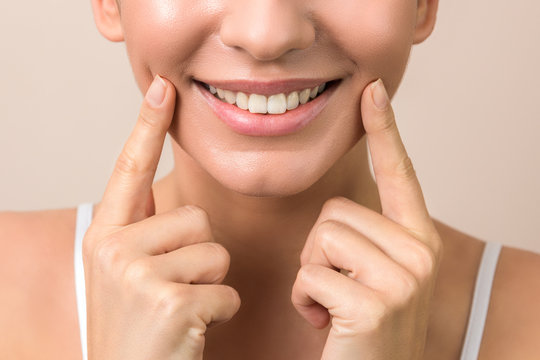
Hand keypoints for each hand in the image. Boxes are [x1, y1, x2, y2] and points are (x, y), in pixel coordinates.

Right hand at [82, 75, 240, 359]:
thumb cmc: (138, 327)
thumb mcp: (128, 274)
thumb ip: (148, 234)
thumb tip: (181, 206)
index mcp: (105, 235)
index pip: (129, 168)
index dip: (147, 126)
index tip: (163, 87)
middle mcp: (112, 246)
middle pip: (196, 217)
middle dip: (199, 255)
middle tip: (173, 291)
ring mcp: (136, 272)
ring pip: (215, 252)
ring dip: (209, 283)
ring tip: (181, 309)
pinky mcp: (168, 300)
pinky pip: (226, 289)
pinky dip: (220, 312)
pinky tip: (191, 329)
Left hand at [291, 79, 442, 359]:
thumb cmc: (362, 327)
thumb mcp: (371, 275)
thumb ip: (363, 237)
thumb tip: (336, 210)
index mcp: (417, 240)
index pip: (400, 174)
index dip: (385, 131)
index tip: (372, 92)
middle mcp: (420, 252)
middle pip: (336, 212)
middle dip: (320, 250)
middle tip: (338, 287)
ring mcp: (404, 277)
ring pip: (320, 238)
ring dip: (312, 275)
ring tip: (333, 305)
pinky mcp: (377, 303)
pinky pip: (310, 275)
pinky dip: (305, 301)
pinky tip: (327, 324)